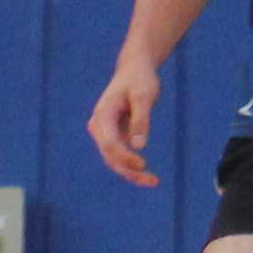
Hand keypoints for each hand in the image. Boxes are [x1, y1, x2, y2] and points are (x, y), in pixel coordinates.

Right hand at [89, 57, 161, 187]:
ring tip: (153, 182)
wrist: (134, 70)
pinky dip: (132, 165)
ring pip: (114, 159)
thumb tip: (139, 146)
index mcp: (102, 115)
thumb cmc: (139, 80)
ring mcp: (105, 133)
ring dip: (131, 173)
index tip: (143, 165)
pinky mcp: (114, 136)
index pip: (109, 143)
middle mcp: (99, 127)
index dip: (125, 157)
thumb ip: (141, 119)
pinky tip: (146, 175)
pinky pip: (120, 155)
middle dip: (129, 171)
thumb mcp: (144, 95)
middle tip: (153, 181)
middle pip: (110, 155)